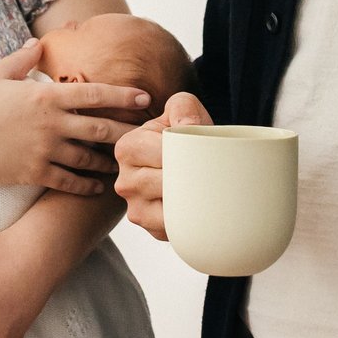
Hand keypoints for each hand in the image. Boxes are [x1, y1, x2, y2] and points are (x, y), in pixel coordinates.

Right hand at [0, 42, 151, 195]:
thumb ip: (21, 60)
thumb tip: (37, 44)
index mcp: (45, 96)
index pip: (94, 92)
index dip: (123, 94)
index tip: (145, 96)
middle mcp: (51, 124)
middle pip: (101, 127)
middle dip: (127, 130)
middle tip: (148, 133)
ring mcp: (45, 150)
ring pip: (89, 158)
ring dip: (108, 161)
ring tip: (123, 161)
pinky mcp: (35, 174)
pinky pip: (69, 182)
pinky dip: (86, 185)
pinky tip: (97, 187)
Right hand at [111, 92, 212, 239]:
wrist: (191, 166)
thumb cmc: (187, 138)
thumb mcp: (183, 111)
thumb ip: (183, 107)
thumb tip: (187, 127)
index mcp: (127, 148)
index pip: (162, 152)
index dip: (188, 153)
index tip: (205, 152)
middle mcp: (124, 181)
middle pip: (167, 182)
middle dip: (193, 176)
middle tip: (213, 171)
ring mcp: (135, 209)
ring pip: (171, 207)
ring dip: (194, 198)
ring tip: (208, 187)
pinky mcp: (151, 230)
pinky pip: (176, 227)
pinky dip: (191, 218)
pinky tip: (200, 206)